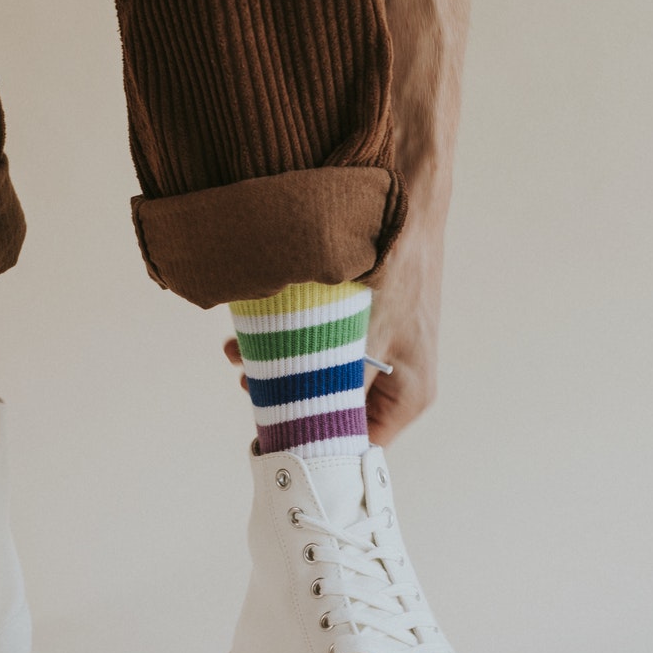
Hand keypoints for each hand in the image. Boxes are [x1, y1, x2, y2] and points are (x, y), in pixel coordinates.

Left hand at [223, 234, 444, 447]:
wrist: (411, 206)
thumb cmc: (399, 268)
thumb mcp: (363, 332)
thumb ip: (334, 379)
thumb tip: (297, 417)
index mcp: (406, 397)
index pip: (356, 446)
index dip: (314, 446)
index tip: (273, 437)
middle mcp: (394, 384)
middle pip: (335, 411)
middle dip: (288, 400)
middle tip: (249, 389)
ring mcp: (377, 356)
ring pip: (321, 377)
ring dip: (282, 368)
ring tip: (242, 357)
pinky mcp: (360, 330)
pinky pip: (321, 349)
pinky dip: (292, 342)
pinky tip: (257, 334)